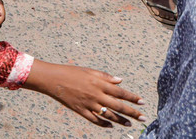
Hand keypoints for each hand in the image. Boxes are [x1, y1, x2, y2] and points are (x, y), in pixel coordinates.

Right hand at [23, 60, 145, 126]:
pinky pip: (94, 119)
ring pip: (108, 115)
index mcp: (99, 83)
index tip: (142, 102)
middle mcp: (96, 95)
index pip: (120, 92)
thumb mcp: (88, 70)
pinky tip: (111, 125)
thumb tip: (120, 80)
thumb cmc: (70, 72)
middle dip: (132, 112)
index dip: (132, 97)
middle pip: (118, 106)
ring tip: (129, 124)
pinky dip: (104, 123)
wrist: (52, 79)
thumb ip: (105, 76)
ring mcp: (88, 104)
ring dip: (120, 120)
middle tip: (143, 117)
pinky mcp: (80, 110)